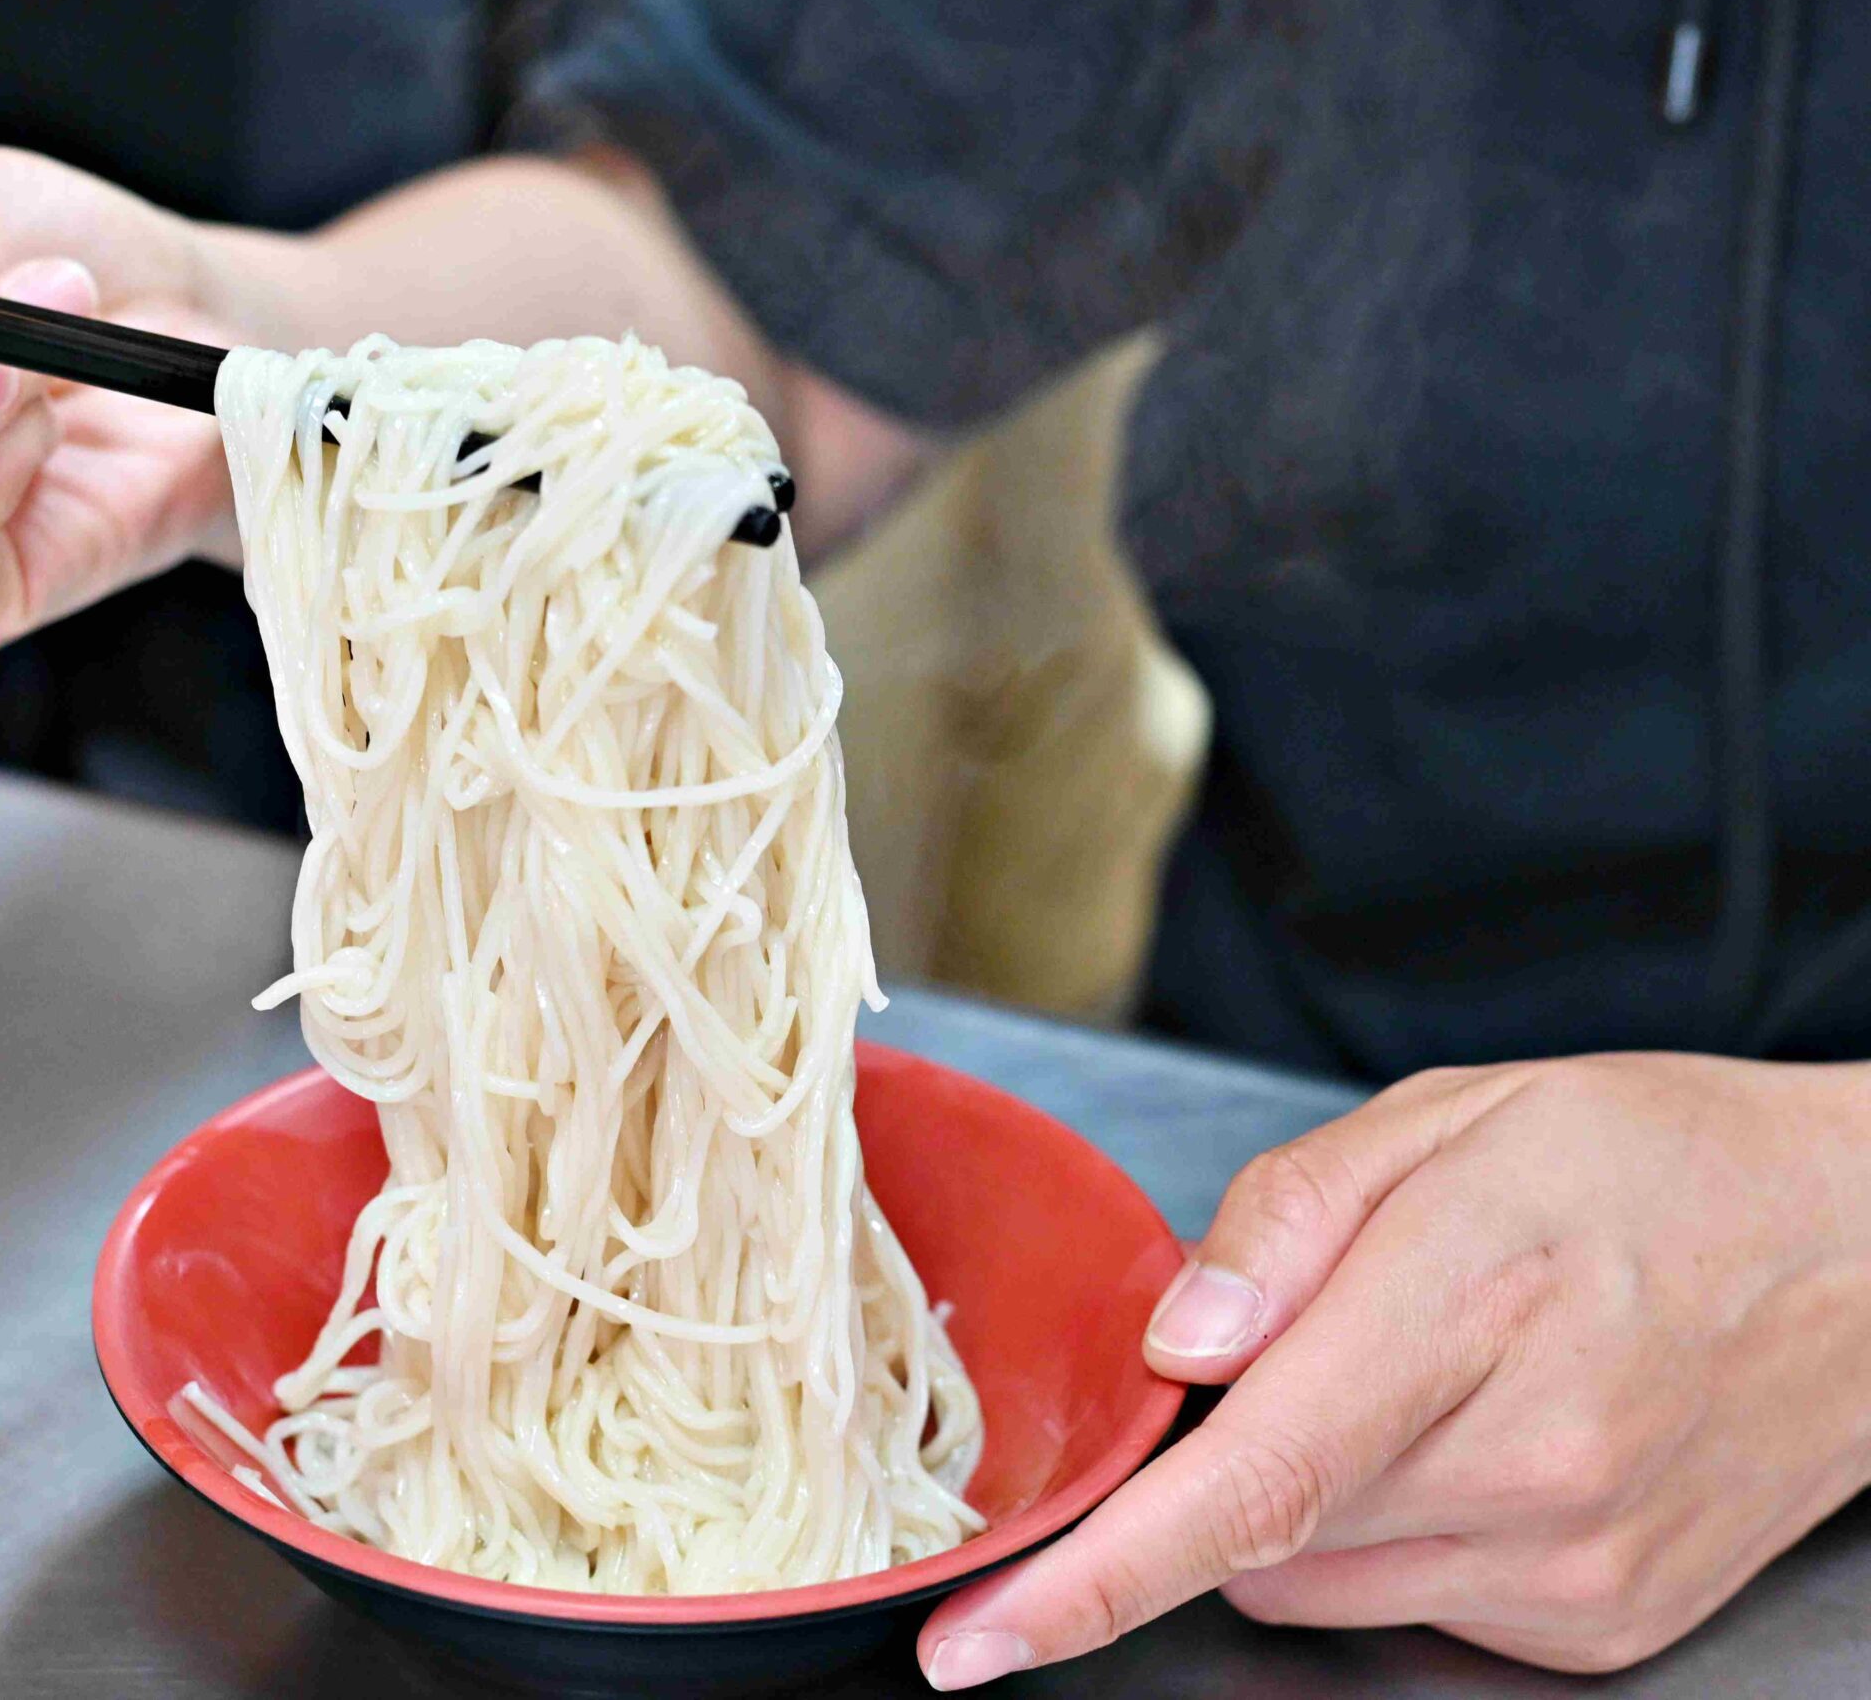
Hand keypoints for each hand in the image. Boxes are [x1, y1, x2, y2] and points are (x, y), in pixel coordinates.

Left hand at [920, 1052, 1870, 1685]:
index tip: (973, 1638)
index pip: (1244, 1483)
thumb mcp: (1447, 1118)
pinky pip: (1410, 1602)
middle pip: (1256, 1531)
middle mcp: (1527, 1474)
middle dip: (1220, 1454)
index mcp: (1468, 1316)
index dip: (1089, 1576)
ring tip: (1414, 1377)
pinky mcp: (1598, 1626)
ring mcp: (1571, 1569)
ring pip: (1315, 1578)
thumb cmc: (1653, 1163)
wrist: (1865, 1253)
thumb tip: (1179, 1343)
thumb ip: (1284, 1222)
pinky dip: (1392, 1533)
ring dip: (1304, 1499)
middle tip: (1306, 1341)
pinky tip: (1476, 1438)